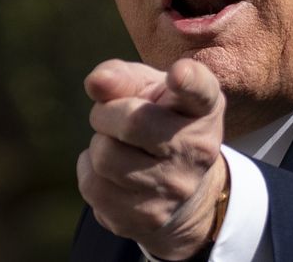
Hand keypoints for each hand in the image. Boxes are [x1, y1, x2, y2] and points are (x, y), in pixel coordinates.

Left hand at [77, 58, 228, 259]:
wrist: (179, 188)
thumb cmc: (158, 121)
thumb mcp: (148, 89)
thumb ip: (122, 77)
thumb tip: (96, 83)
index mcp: (203, 108)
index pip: (200, 91)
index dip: (188, 80)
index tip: (178, 74)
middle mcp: (197, 149)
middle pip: (132, 121)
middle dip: (105, 114)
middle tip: (111, 116)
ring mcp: (175, 189)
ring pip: (104, 156)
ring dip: (98, 144)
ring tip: (117, 146)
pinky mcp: (148, 218)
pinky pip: (92, 186)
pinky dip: (90, 171)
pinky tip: (111, 171)